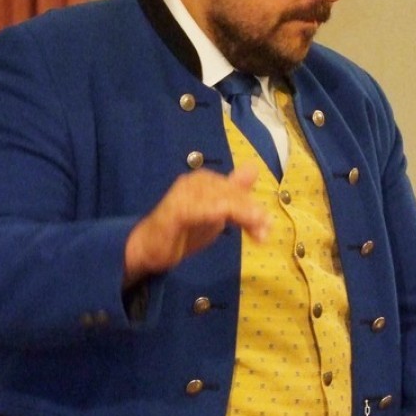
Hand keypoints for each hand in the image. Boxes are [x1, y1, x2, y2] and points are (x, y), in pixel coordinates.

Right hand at [123, 165, 270, 287]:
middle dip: (251, 213)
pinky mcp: (175, 209)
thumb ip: (233, 195)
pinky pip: (199, 209)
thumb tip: (253, 168)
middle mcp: (195, 181)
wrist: (148, 247)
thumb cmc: (182, 231)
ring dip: (241, 214)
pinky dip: (216, 212)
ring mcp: (184, 194)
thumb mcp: (214, 214)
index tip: (266, 226)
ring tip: (257, 231)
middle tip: (264, 233)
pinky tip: (228, 220)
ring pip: (220, 200)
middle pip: (231, 193)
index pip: (236, 189)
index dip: (252, 206)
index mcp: (205, 180)